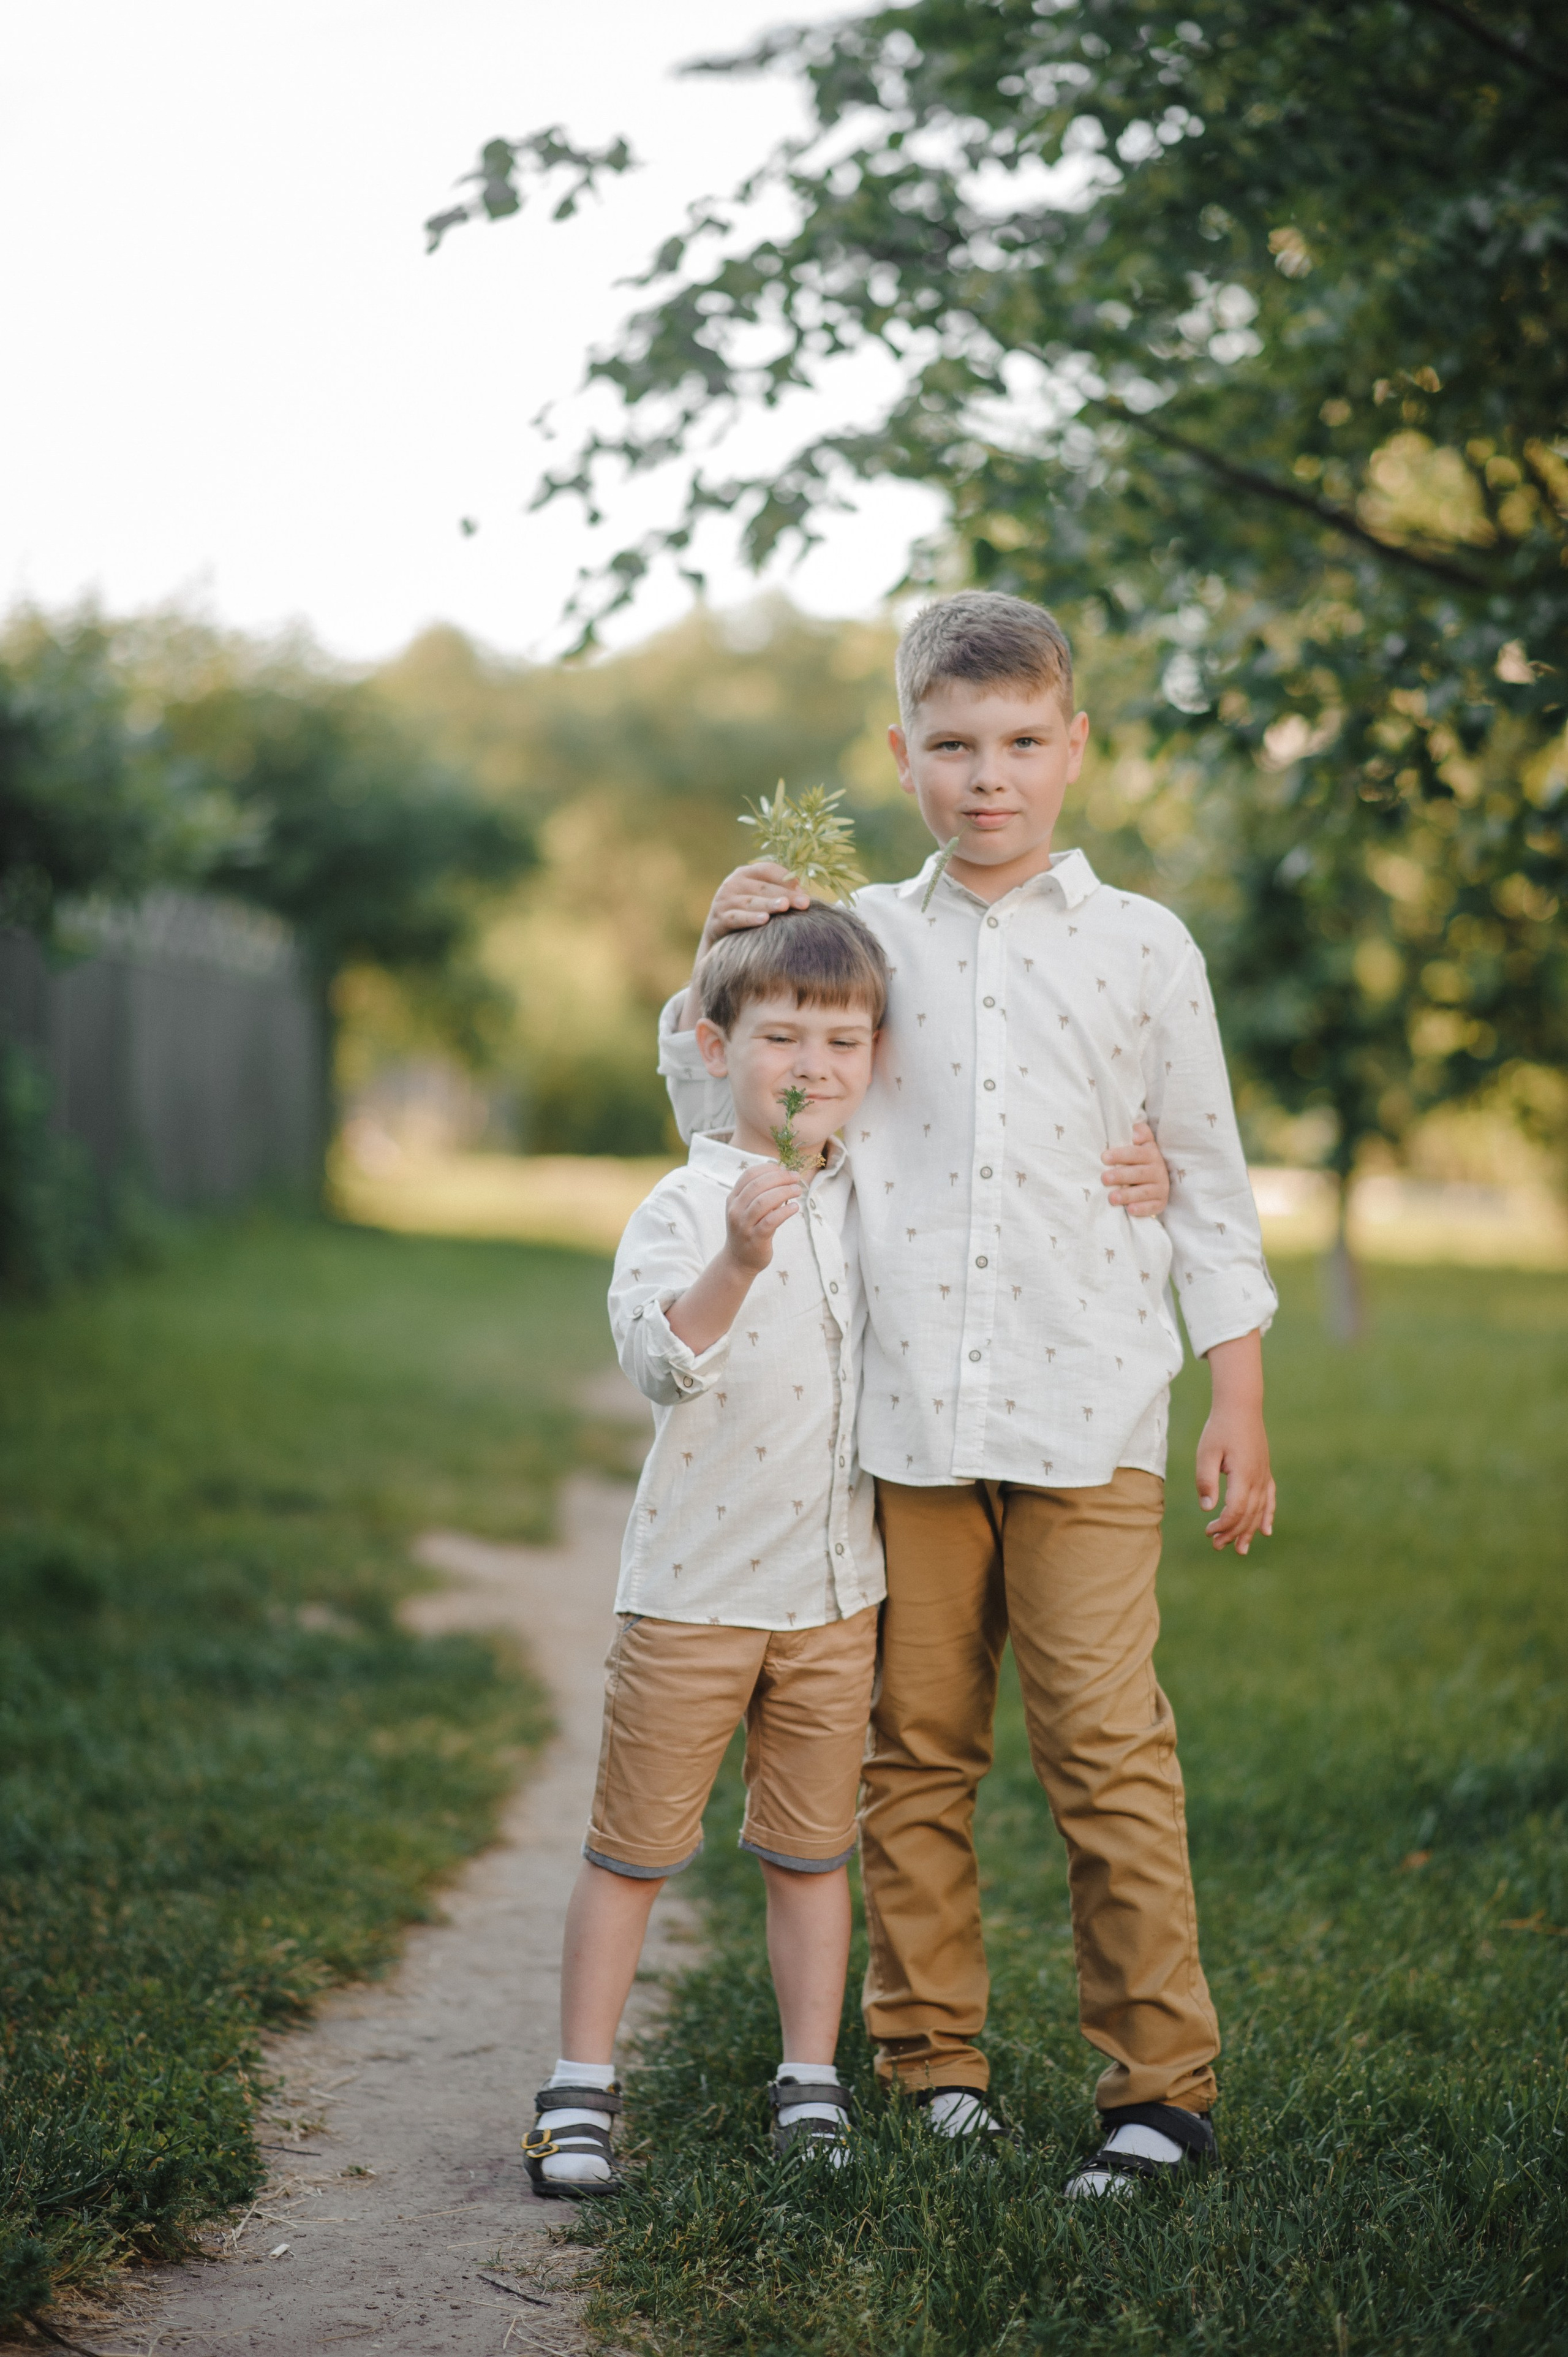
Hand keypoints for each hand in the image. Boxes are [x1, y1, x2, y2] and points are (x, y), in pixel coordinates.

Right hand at [664, 1166, 803, 1352]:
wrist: (739, 1261)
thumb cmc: (749, 1230)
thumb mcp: (749, 1209)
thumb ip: (761, 1194)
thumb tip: (784, 1175)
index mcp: (733, 1198)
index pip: (749, 1175)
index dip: (768, 1168)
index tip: (783, 1168)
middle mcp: (735, 1210)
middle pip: (757, 1185)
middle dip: (780, 1178)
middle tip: (796, 1178)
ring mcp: (744, 1225)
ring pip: (763, 1202)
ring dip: (784, 1192)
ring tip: (798, 1190)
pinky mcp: (755, 1239)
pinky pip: (771, 1221)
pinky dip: (784, 1211)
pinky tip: (795, 1207)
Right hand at [699, 862, 811, 953]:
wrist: (718, 934)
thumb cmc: (747, 912)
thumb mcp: (759, 897)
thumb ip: (777, 891)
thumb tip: (803, 893)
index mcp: (744, 873)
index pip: (768, 869)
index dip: (786, 878)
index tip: (803, 891)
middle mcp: (733, 883)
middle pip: (763, 887)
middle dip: (785, 895)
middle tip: (804, 903)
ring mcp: (724, 901)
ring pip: (751, 902)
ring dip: (769, 904)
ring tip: (784, 906)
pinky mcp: (718, 919)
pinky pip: (737, 918)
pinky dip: (750, 919)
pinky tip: (764, 920)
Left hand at [1101, 1121, 1168, 1218]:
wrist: (1157, 1181)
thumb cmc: (1140, 1161)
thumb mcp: (1143, 1145)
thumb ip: (1141, 1134)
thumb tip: (1135, 1132)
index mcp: (1151, 1154)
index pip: (1136, 1153)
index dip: (1121, 1155)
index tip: (1103, 1157)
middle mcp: (1158, 1171)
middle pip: (1139, 1173)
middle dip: (1121, 1176)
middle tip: (1104, 1178)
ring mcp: (1161, 1188)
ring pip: (1144, 1192)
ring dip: (1128, 1195)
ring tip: (1112, 1198)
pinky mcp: (1161, 1203)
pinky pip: (1152, 1207)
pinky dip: (1142, 1209)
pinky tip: (1130, 1209)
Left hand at [1196, 1331, 1275, 1555]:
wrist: (1240, 1407)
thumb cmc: (1219, 1429)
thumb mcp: (1206, 1453)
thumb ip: (1206, 1480)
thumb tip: (1207, 1508)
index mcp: (1243, 1476)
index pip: (1235, 1511)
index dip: (1223, 1526)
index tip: (1208, 1532)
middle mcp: (1257, 1479)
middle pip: (1247, 1515)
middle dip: (1233, 1534)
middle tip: (1216, 1546)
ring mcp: (1264, 1476)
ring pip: (1259, 1511)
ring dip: (1248, 1531)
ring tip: (1240, 1549)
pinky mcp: (1264, 1471)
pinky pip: (1269, 1499)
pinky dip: (1267, 1516)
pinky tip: (1265, 1531)